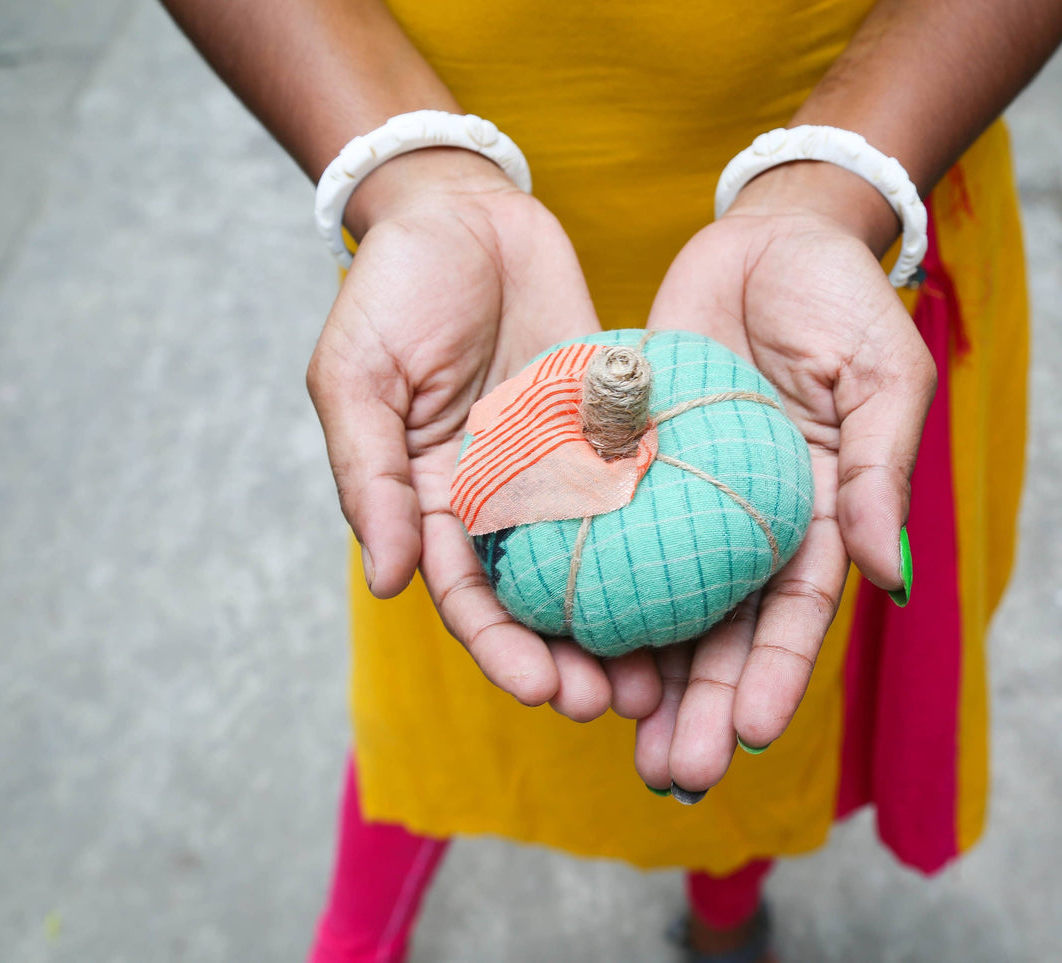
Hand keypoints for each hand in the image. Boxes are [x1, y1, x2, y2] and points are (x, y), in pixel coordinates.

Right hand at [307, 148, 661, 721]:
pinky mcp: (611, 429)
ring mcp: (561, 467)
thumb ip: (370, 477)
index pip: (467, 595)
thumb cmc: (395, 288)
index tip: (540, 687)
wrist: (467, 211)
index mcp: (432, 500)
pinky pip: (642, 491)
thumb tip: (385, 581)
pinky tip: (704, 579)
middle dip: (572, 658)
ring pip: (599, 562)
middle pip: (540, 598)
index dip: (501, 648)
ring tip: (667, 674)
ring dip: (627, 622)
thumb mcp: (356, 377)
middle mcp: (502, 499)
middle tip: (616, 703)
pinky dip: (666, 539)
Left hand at [635, 161, 935, 793]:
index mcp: (819, 518)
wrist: (767, 238)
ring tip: (610, 733)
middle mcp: (745, 526)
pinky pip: (598, 530)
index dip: (778, 673)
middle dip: (702, 705)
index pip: (797, 610)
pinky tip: (555, 639)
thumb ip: (881, 474)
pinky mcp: (625, 465)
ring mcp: (683, 501)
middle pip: (723, 631)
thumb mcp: (881, 378)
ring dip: (637, 672)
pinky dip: (580, 585)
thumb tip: (887, 576)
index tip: (753, 732)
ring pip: (656, 602)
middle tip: (675, 771)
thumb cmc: (841, 302)